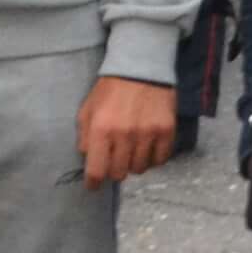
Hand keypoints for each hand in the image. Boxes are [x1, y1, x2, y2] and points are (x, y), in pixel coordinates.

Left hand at [77, 71, 176, 187]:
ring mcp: (147, 134)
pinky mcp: (166, 131)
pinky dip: (152, 158)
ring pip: (139, 169)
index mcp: (101, 130)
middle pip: (119, 174)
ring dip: (133, 163)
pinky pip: (160, 160)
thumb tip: (88, 159)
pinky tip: (147, 147)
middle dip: (113, 169)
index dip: (93, 183)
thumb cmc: (110, 89)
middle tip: (114, 159)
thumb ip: (84, 137)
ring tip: (131, 149)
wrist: (141, 67)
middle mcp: (124, 135)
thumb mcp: (87, 109)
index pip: (96, 171)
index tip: (93, 185)